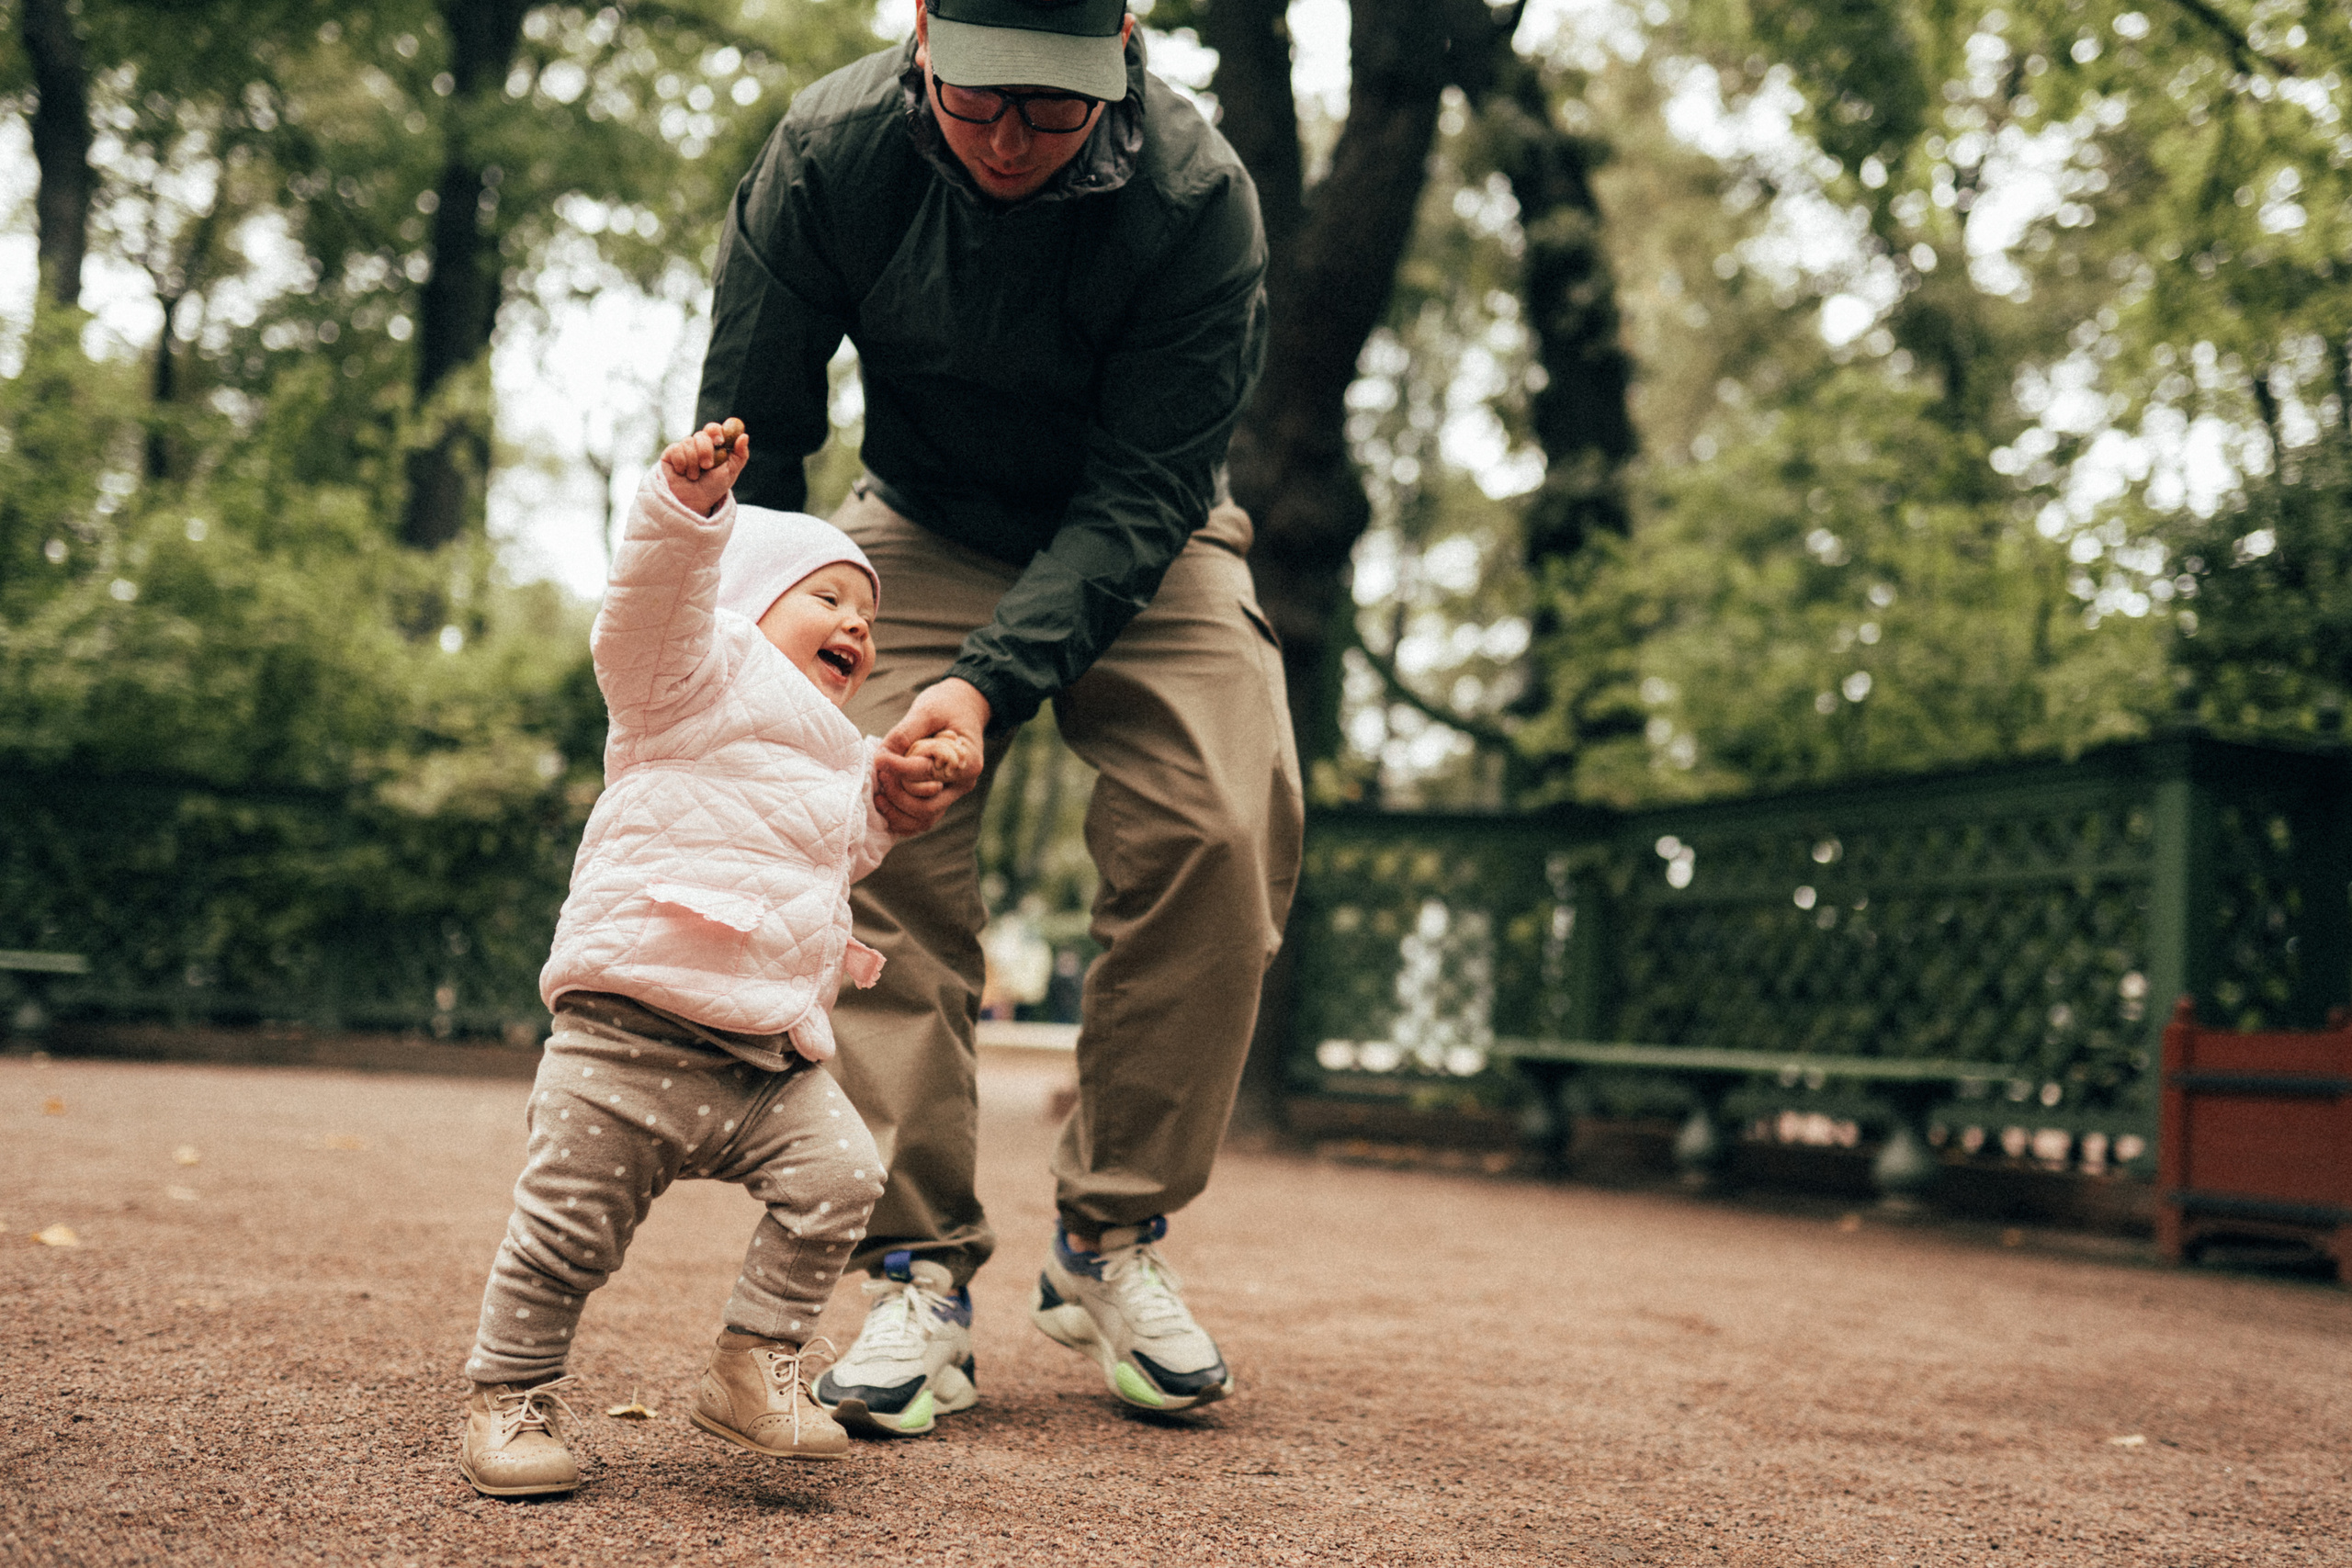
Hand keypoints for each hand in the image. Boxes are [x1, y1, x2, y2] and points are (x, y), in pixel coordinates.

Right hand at [660, 418, 747, 515]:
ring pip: (688, 442)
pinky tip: (682, 473)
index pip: (714, 429)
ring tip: (694, 476)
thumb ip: (740, 455)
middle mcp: (697, 445)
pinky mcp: (669, 454)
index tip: (720, 441)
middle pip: (701, 434)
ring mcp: (683, 448)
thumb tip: (744, 436)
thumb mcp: (731, 472)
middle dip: (705, 450)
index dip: (716, 431)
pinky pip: (676, 449)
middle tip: (707, 466)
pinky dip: (682, 463)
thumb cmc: (713, 488)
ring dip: (694, 463)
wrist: (693, 502)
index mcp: (713, 446)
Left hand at [873, 678, 991, 834]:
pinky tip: (885, 805)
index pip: (926, 773)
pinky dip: (902, 818)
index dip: (898, 768)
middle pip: (926, 806)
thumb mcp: (927, 710)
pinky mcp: (942, 798)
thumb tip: (880, 759)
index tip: (878, 759)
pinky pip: (922, 820)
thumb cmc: (947, 705)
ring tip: (879, 797)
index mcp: (966, 761)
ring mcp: (953, 794)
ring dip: (896, 812)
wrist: (964, 706)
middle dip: (896, 794)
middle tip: (879, 776)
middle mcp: (963, 783)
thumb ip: (904, 734)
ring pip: (924, 819)